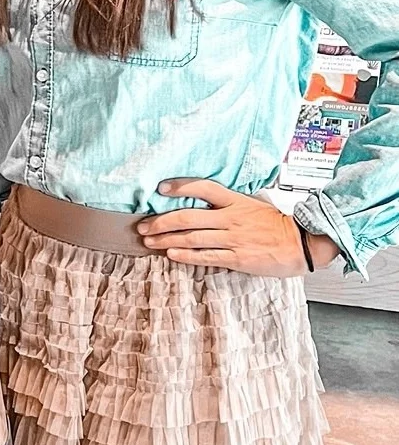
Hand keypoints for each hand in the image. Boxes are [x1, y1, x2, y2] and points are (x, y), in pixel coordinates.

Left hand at [137, 179, 339, 277]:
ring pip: (192, 238)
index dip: (180, 186)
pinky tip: (171, 254)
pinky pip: (206, 257)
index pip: (203, 187)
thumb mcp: (252, 205)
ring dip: (166, 240)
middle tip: (143, 225)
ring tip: (149, 241)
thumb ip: (228, 203)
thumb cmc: (275, 225)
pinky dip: (186, 255)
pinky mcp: (237, 258)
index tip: (160, 189)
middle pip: (188, 216)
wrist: (302, 244)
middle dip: (161, 221)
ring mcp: (233, 238)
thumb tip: (201, 202)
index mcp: (235, 201)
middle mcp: (231, 218)